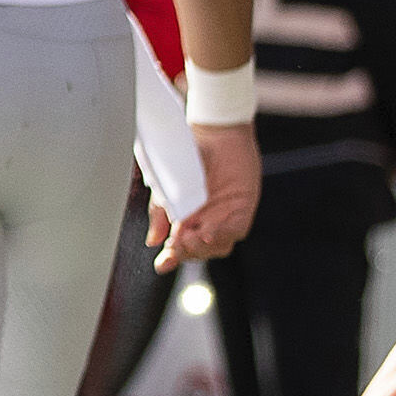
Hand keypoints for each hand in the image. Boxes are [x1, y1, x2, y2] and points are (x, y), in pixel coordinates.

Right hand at [152, 117, 260, 265]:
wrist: (214, 130)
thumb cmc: (188, 153)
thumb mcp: (167, 183)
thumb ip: (161, 213)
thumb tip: (153, 241)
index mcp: (185, 218)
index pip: (179, 246)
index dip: (171, 258)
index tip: (162, 264)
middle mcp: (205, 221)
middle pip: (198, 251)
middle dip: (186, 252)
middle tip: (175, 245)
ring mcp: (225, 217)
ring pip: (217, 247)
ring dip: (203, 247)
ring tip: (190, 238)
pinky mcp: (242, 209)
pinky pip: (235, 231)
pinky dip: (221, 235)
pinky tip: (208, 234)